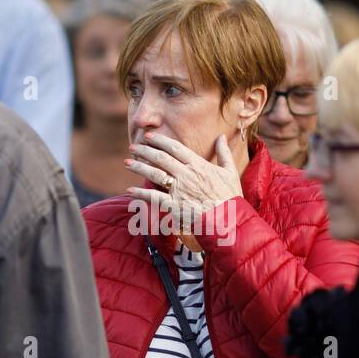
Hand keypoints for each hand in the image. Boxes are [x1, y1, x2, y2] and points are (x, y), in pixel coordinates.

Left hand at [125, 133, 242, 216]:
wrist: (228, 220)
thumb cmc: (230, 197)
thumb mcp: (230, 172)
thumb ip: (224, 153)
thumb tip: (222, 137)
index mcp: (198, 165)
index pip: (175, 148)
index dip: (160, 140)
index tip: (148, 136)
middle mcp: (186, 175)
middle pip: (161, 158)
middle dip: (145, 151)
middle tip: (133, 147)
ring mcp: (179, 190)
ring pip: (154, 174)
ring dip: (139, 167)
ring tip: (128, 162)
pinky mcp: (174, 206)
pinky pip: (153, 198)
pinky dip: (141, 194)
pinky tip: (130, 190)